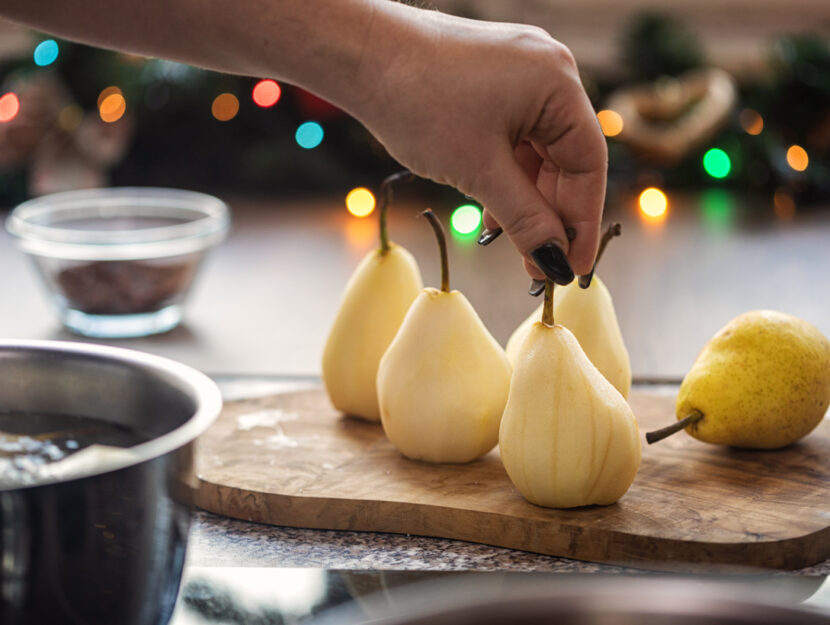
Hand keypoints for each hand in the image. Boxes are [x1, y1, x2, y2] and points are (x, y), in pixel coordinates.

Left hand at [353, 5, 606, 281]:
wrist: (360, 55)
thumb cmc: (418, 102)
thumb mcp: (479, 171)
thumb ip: (526, 220)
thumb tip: (555, 263)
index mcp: (558, 83)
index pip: (588, 164)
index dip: (583, 221)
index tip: (574, 268)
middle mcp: (548, 71)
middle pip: (564, 158)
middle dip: (551, 216)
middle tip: (540, 267)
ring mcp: (519, 72)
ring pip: (537, 152)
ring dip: (526, 200)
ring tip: (516, 247)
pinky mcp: (492, 80)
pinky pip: (513, 137)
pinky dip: (506, 175)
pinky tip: (494, 213)